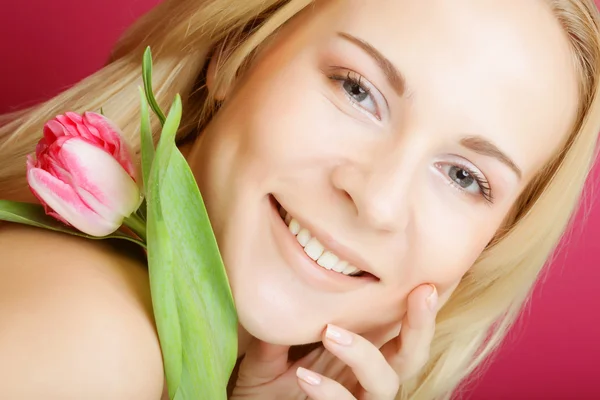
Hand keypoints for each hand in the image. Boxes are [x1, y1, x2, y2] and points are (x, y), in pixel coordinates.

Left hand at [229, 284, 437, 399]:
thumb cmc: (265, 393)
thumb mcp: (267, 359)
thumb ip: (278, 334)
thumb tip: (279, 293)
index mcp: (356, 357)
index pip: (393, 330)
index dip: (414, 309)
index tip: (422, 282)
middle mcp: (363, 380)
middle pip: (408, 357)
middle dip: (419, 326)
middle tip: (420, 293)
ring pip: (385, 383)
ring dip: (363, 354)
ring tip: (330, 333)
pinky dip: (329, 392)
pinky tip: (305, 377)